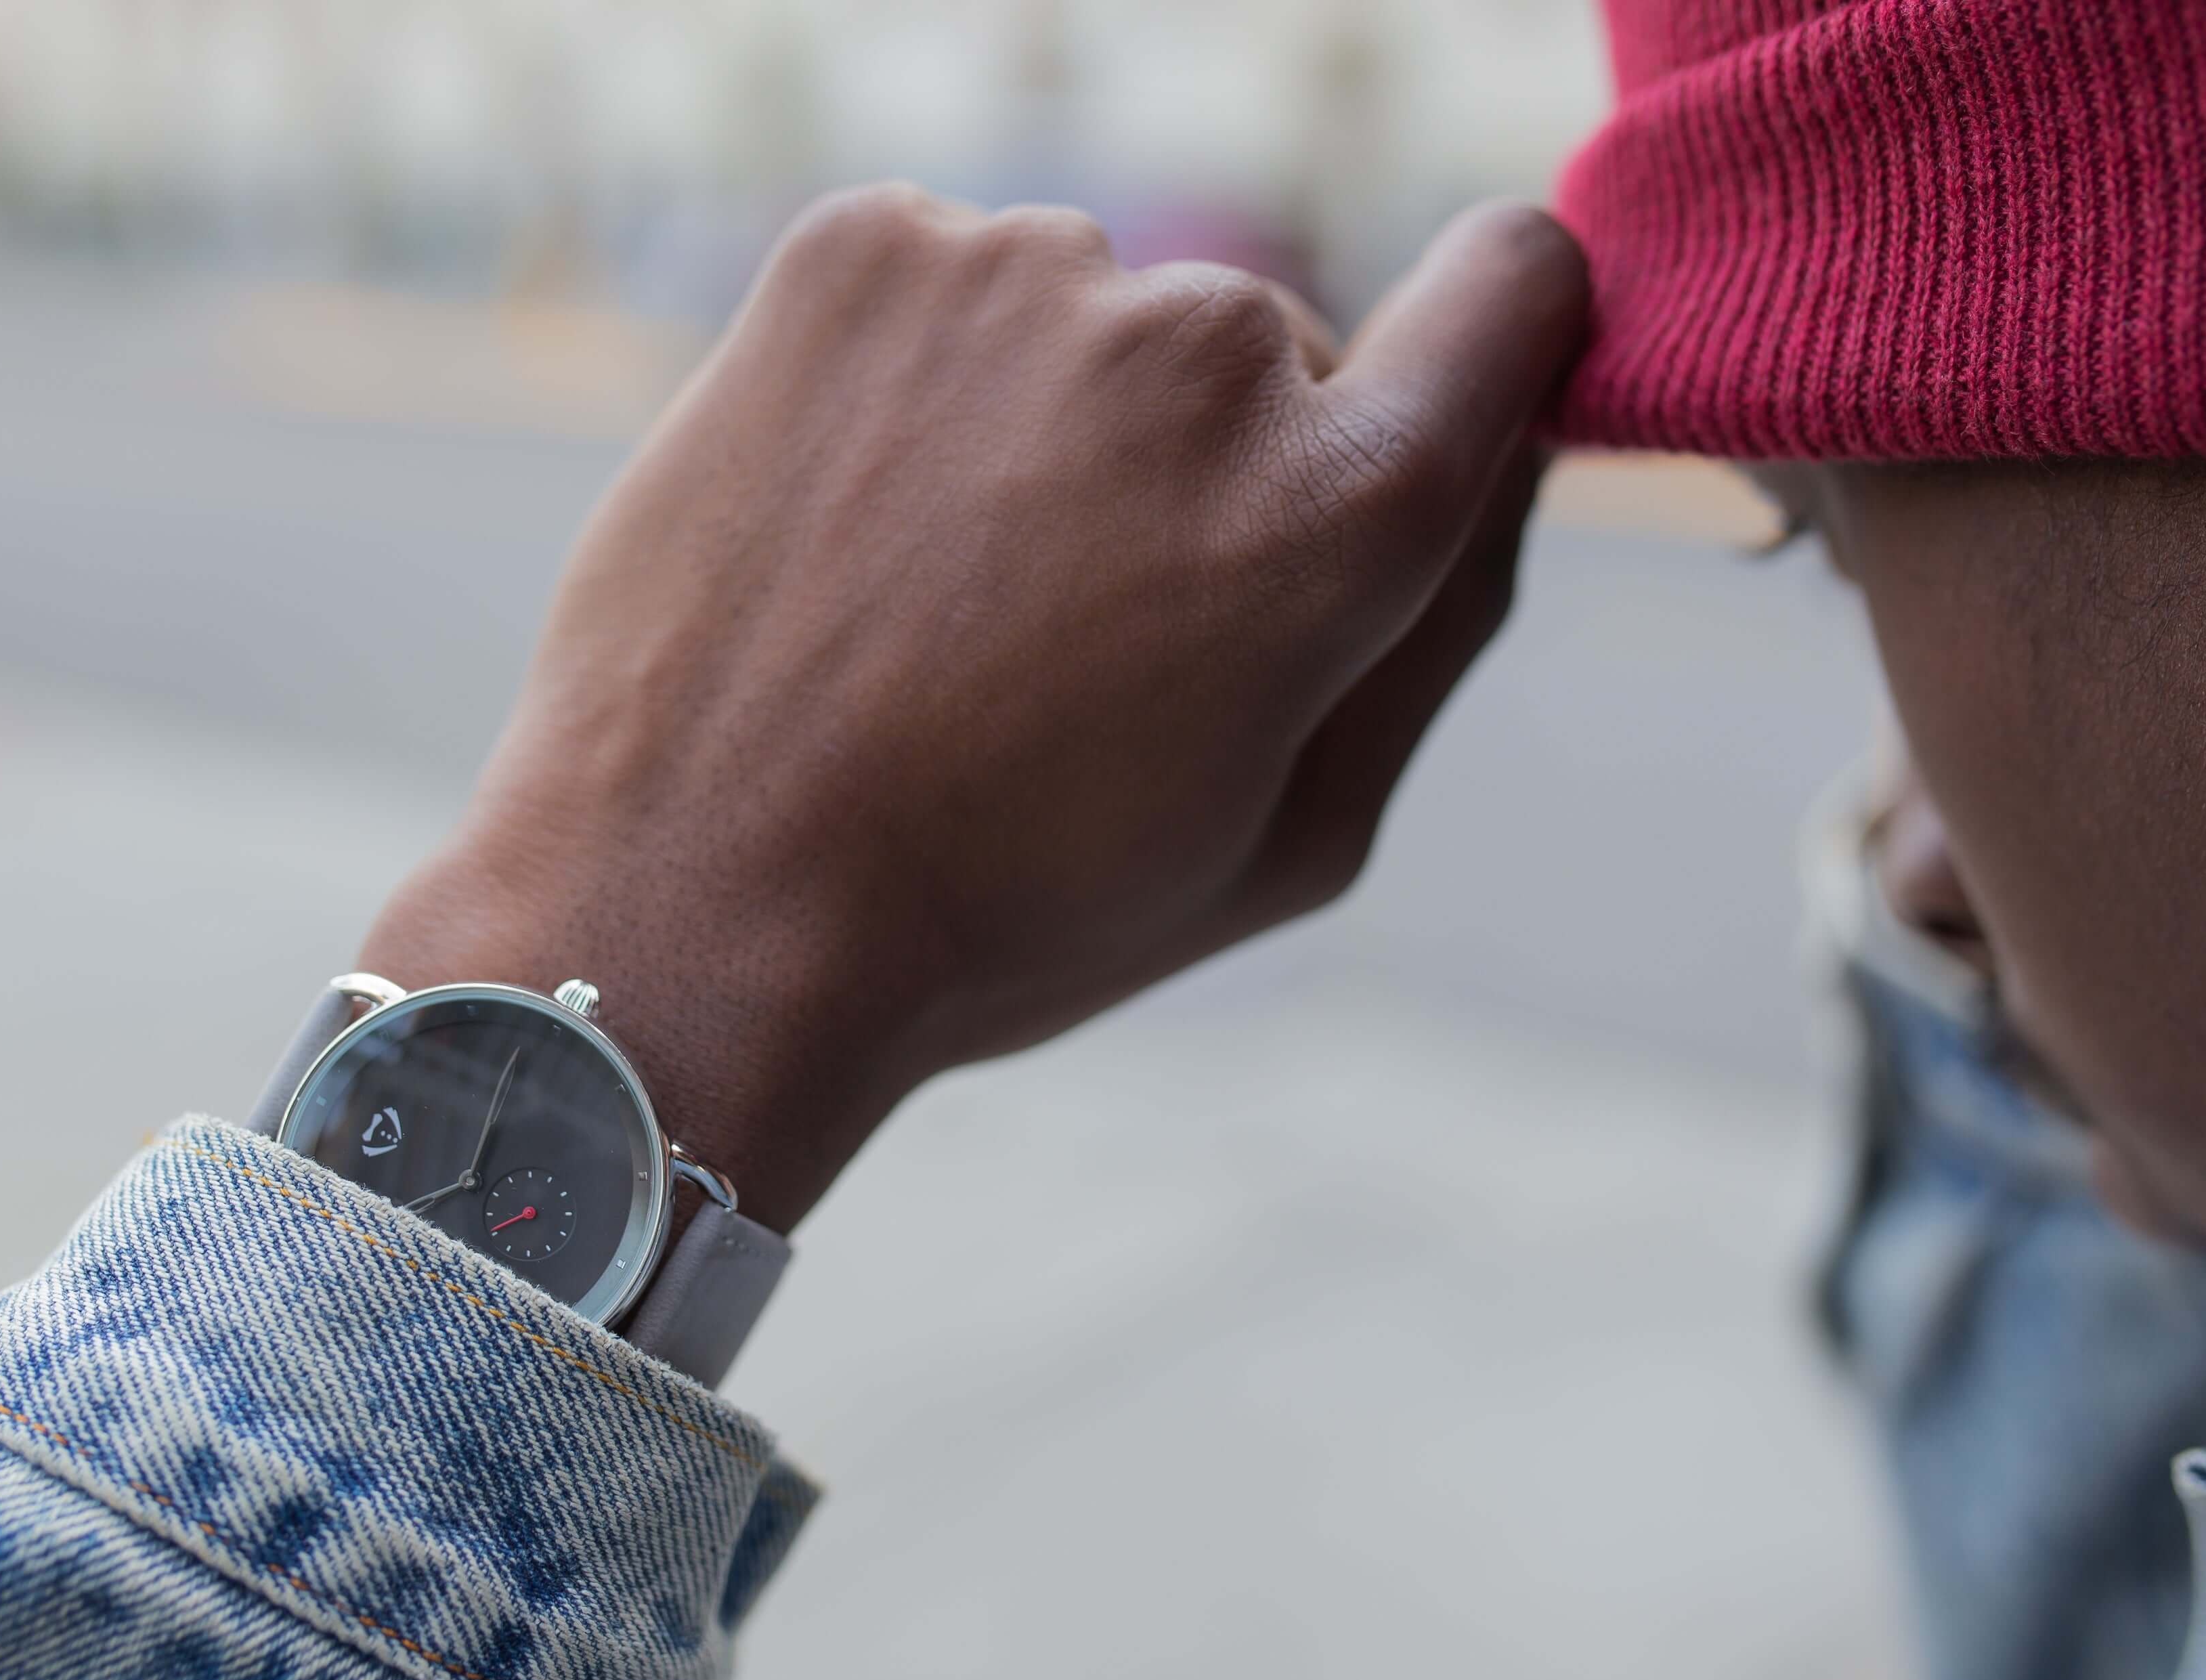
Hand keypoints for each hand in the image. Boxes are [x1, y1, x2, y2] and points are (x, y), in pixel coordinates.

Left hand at [359, 185, 1586, 1230]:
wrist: (689, 903)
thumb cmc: (1013, 906)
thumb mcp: (1295, 837)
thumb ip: (1443, 621)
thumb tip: (1507, 450)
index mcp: (1340, 508)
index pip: (1516, 286)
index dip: (1494, 332)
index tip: (1431, 388)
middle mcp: (1204, 343)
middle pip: (1274, 350)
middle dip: (1213, 464)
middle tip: (1077, 626)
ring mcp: (1023, 270)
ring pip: (1104, 317)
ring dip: (1057, 421)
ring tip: (936, 598)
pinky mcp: (861, 247)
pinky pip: (959, 285)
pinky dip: (927, 381)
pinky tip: (859, 525)